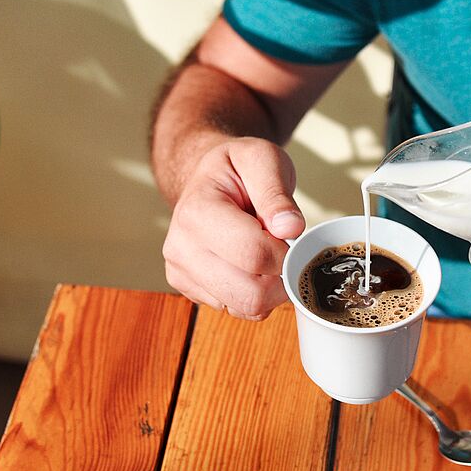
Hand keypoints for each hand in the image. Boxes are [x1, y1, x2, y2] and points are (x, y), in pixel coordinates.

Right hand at [163, 137, 304, 319]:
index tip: (290, 234)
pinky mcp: (189, 290)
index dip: (285, 251)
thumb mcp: (262, 159)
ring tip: (266, 255)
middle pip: (250, 292)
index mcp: (197, 211)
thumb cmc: (238, 169)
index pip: (254, 254)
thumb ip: (276, 192)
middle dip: (281, 277)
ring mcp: (181, 272)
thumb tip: (289, 228)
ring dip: (269, 288)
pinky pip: (237, 310)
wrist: (210, 180)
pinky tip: (252, 267)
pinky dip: (255, 295)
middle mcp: (180, 247)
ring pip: (245, 308)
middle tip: (284, 250)